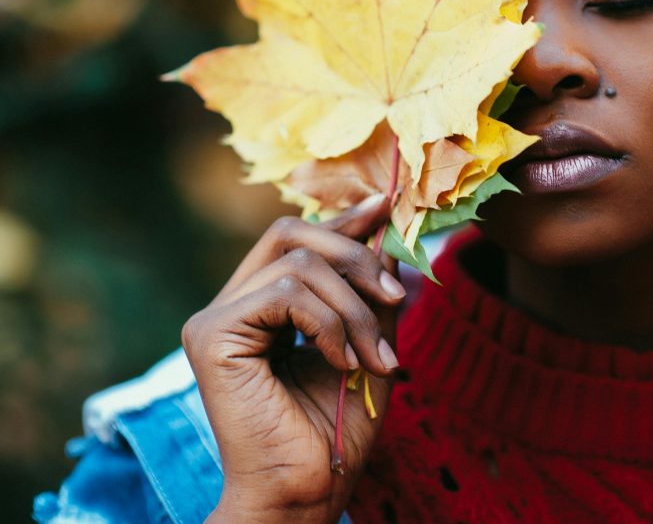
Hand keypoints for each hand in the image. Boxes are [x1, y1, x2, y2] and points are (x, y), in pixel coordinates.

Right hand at [182, 194, 406, 523]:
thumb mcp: (369, 344)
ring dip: (354, 308)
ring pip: (299, 263)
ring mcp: (215, 317)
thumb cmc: (337, 429)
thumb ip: (372, 295)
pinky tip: (341, 363)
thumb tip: (390, 238)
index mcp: (263, 306)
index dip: (341, 219)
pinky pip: (287, 292)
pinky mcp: (211, 334)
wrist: (308, 490)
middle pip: (291, 233)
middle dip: (356, 257)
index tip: (385, 207)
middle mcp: (233, 305)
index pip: (297, 240)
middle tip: (397, 297)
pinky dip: (329, 324)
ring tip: (374, 357)